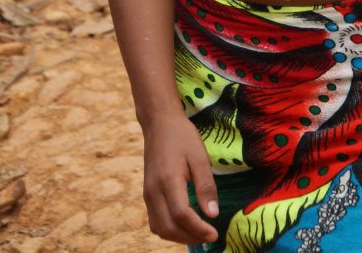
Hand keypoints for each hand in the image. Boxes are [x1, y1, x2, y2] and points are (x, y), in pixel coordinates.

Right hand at [141, 111, 218, 243]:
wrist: (159, 123)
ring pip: (159, 228)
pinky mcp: (147, 194)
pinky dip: (170, 229)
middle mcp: (153, 190)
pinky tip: (185, 225)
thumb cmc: (182, 137)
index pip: (181, 215)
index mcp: (167, 179)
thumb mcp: (199, 156)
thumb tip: (213, 214)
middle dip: (190, 238)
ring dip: (179, 237)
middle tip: (210, 236)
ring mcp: (147, 193)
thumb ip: (206, 186)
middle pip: (168, 227)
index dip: (198, 229)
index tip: (215, 234)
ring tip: (199, 233)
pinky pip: (155, 220)